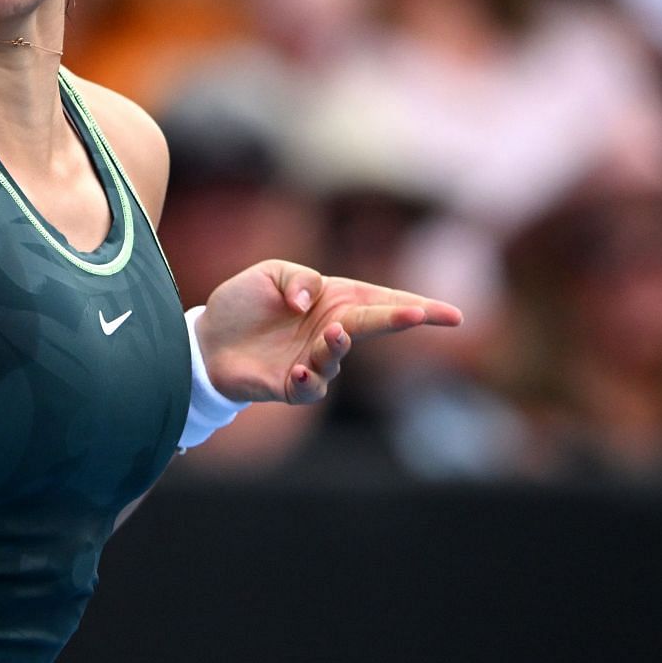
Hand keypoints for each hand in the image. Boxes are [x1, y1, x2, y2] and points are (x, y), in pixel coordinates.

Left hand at [198, 260, 462, 404]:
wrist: (207, 336)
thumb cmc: (245, 302)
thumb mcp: (270, 273)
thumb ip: (298, 278)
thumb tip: (312, 302)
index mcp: (336, 300)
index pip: (384, 301)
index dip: (419, 308)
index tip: (453, 316)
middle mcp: (332, 331)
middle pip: (373, 326)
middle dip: (399, 320)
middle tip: (418, 315)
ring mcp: (315, 359)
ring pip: (338, 357)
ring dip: (339, 346)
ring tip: (333, 333)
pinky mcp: (292, 384)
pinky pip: (311, 389)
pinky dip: (311, 381)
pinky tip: (302, 370)